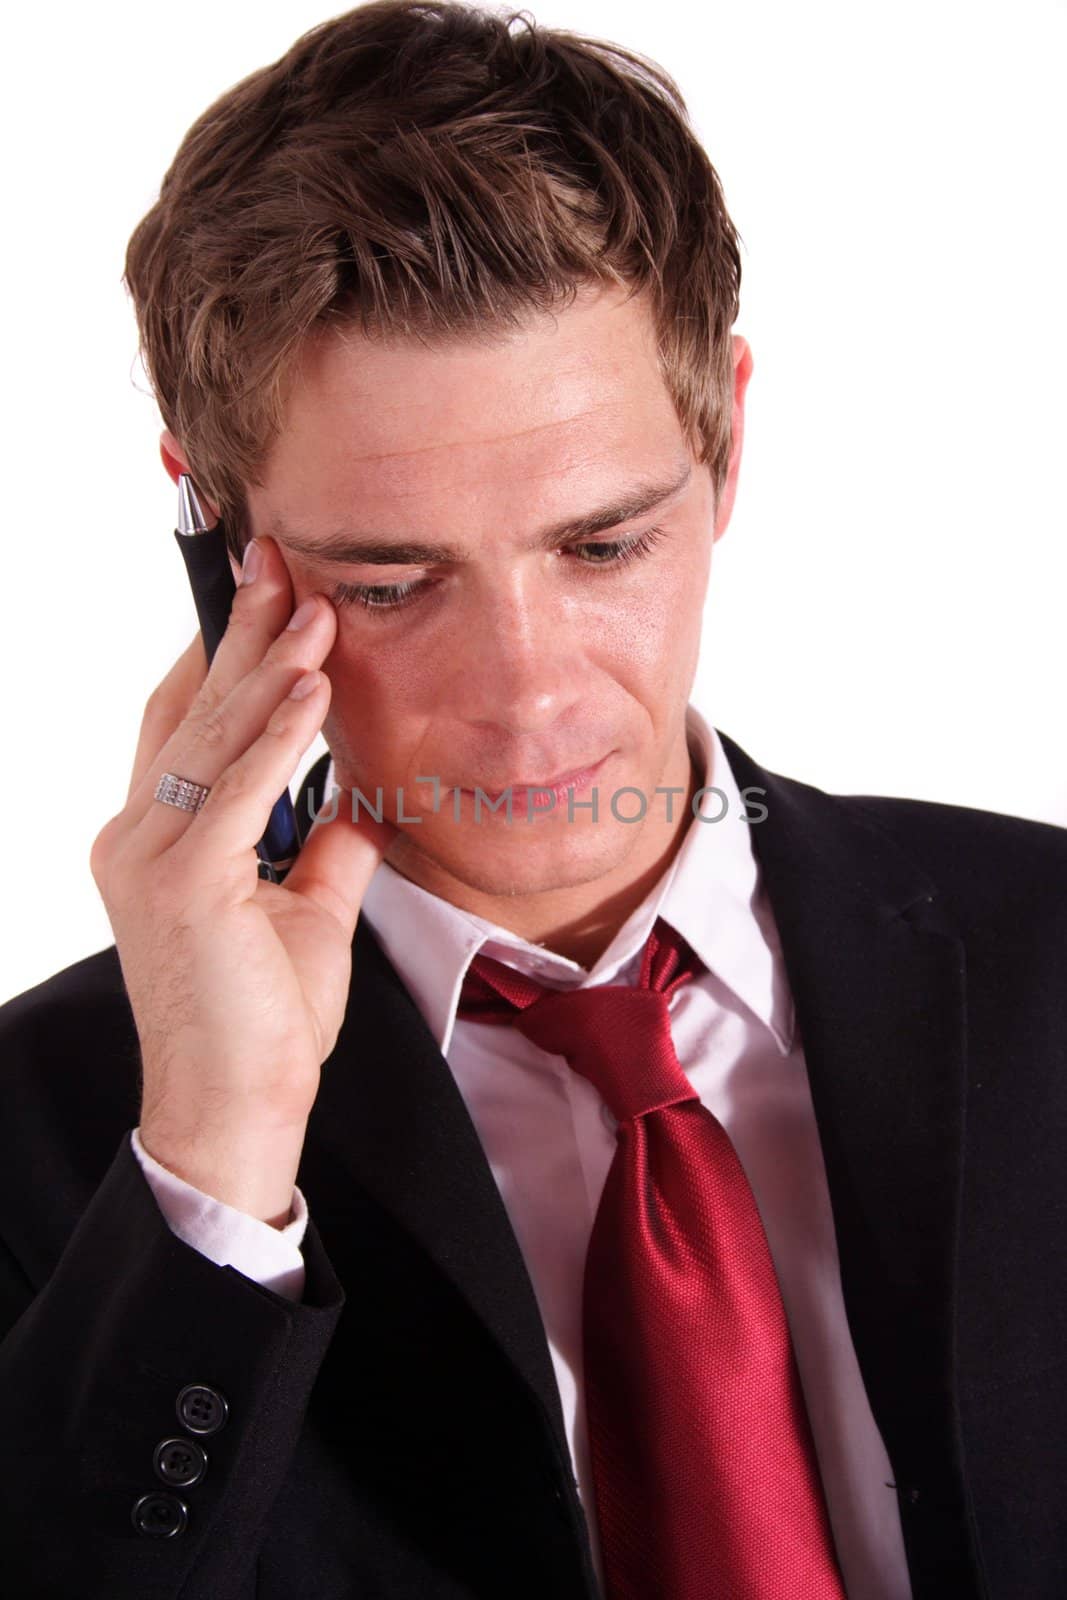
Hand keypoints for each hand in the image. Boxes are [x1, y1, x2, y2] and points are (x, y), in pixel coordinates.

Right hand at [90, 536, 394, 1224]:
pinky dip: (276, 730)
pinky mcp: (181, 884)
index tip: (269, 594)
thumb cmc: (264, 1021)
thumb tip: (360, 798)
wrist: (239, 1108)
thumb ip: (324, 847)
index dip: (225, 653)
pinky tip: (310, 682)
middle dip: (240, 629)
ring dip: (266, 661)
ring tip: (308, 600)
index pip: (190, 723)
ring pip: (214, 735)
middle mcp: (139, 836)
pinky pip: (236, 787)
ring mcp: (151, 857)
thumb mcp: (307, 912)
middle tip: (278, 556)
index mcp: (161, 840)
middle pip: (195, 709)